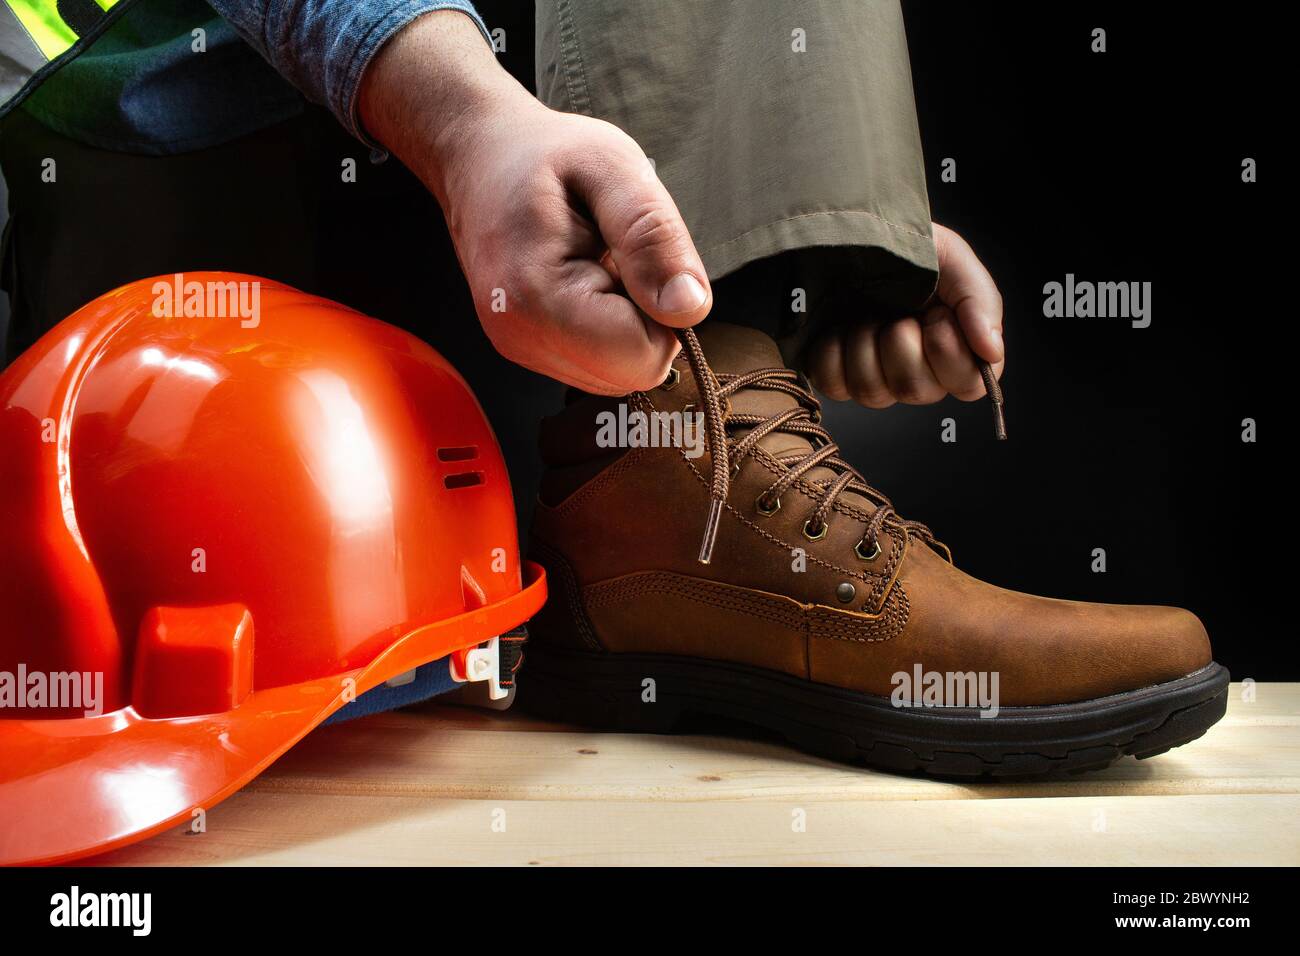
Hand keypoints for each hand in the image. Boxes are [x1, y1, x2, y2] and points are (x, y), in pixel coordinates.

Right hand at [359, 11, 710, 393]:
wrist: (477, 156)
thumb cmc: (543, 154)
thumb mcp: (612, 167)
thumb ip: (653, 237)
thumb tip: (690, 308)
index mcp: (539, 296)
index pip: (644, 355)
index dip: (664, 309)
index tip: (636, 255)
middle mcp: (523, 337)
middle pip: (633, 370)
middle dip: (647, 317)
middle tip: (615, 255)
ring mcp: (521, 349)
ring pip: (619, 372)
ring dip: (629, 321)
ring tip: (597, 261)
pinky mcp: (527, 350)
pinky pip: (598, 363)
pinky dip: (608, 326)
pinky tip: (585, 279)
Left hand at [807, 222, 1003, 406]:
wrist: (854, 234)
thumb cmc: (910, 251)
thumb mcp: (954, 261)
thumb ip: (980, 302)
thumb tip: (991, 351)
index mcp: (957, 351)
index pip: (968, 386)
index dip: (950, 352)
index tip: (938, 314)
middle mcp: (919, 374)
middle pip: (916, 391)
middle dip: (902, 341)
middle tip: (899, 312)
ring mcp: (876, 379)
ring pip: (872, 393)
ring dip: (866, 343)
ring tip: (868, 315)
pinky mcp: (837, 377)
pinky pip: (834, 385)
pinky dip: (833, 351)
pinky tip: (841, 327)